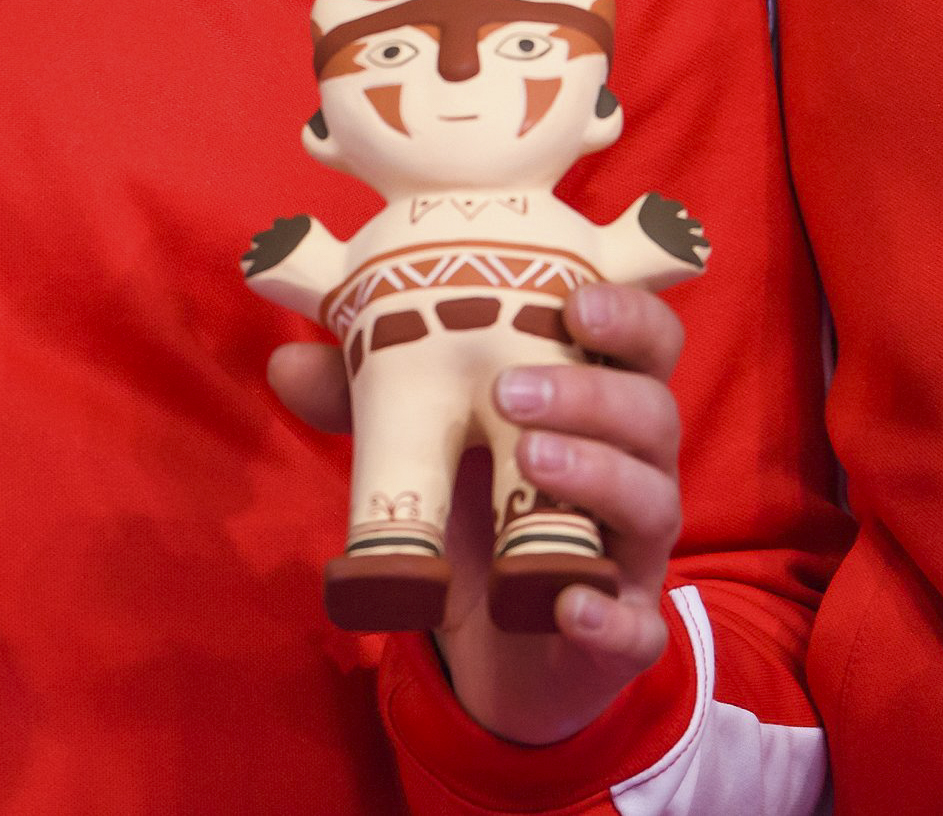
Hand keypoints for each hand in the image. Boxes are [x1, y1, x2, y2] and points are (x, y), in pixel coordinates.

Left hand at [265, 282, 685, 746]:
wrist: (503, 642)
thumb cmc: (483, 508)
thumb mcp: (432, 448)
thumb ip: (370, 401)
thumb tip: (288, 364)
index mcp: (599, 405)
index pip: (645, 343)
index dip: (626, 315)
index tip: (573, 299)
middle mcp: (637, 468)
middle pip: (654, 414)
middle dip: (592, 394)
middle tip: (508, 390)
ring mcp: (636, 552)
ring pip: (652, 503)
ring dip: (596, 475)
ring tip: (529, 458)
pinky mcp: (626, 631)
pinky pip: (637, 626)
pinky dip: (610, 614)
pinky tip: (571, 604)